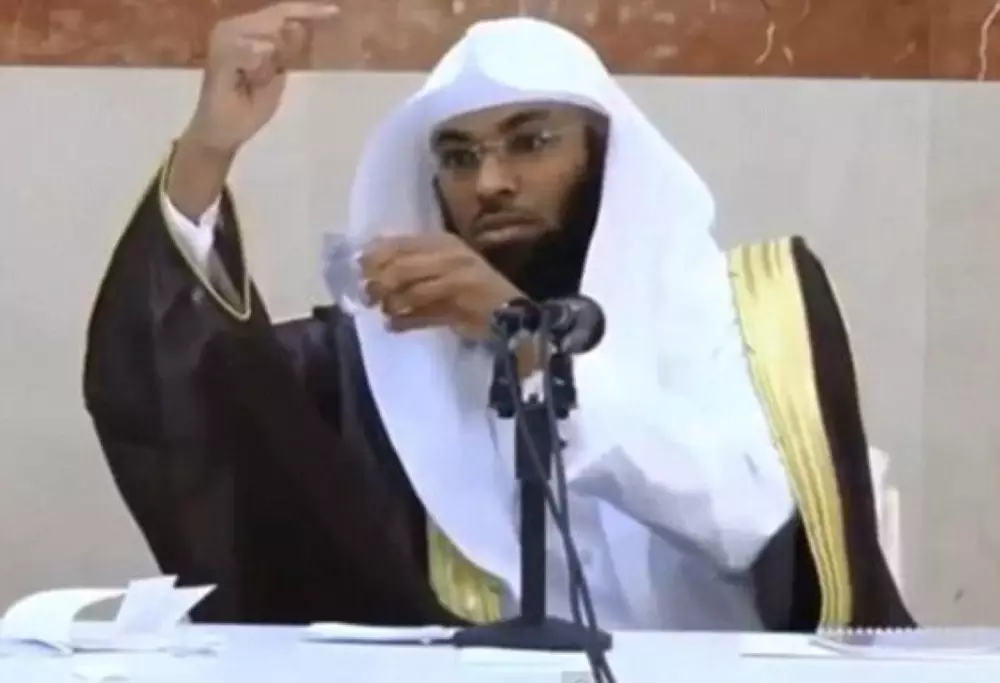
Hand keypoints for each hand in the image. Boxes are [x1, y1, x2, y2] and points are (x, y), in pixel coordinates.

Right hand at [182, 2, 338, 154]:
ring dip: (268, 65)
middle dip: (284, 49)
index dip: (307, 10)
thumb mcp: (276, 73)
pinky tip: (247, 80)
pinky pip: (255, 53)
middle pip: (276, 19)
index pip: (281, 12)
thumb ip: (286, 49)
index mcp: (244, 28)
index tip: (335, 11)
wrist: (224, 132)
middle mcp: (230, 26)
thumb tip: (298, 25)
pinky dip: (258, 68)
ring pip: (269, 38)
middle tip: (262, 77)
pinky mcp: (219, 56)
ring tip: (251, 82)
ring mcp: (222, 39)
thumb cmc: (248, 105)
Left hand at [360, 234, 523, 341]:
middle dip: (378, 283)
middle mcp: (450, 258)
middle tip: (366, 296)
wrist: (512, 313)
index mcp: (445, 241)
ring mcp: (456, 283)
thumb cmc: (475, 287)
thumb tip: (370, 257)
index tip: (358, 267)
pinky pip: (422, 316)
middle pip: (401, 268)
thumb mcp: (447, 262)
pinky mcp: (459, 309)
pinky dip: (403, 322)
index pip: (401, 243)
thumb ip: (415, 259)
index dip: (375, 255)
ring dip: (390, 304)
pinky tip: (393, 326)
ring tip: (383, 311)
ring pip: (409, 292)